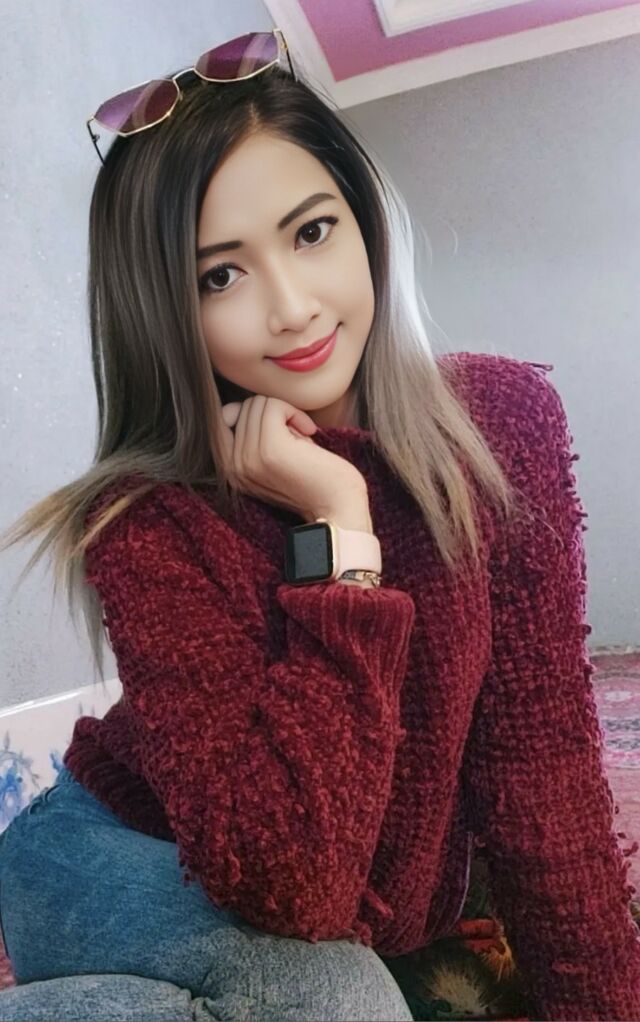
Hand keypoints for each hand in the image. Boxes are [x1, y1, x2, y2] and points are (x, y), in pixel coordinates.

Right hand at [220, 395, 367, 521]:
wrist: (337, 509)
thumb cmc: (313, 479)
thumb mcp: (273, 455)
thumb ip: (252, 434)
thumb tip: (233, 407)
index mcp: (229, 469)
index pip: (224, 417)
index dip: (254, 414)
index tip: (281, 431)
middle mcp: (232, 466)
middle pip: (245, 407)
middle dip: (275, 414)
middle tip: (297, 437)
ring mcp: (249, 458)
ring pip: (258, 404)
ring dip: (286, 413)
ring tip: (302, 438)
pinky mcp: (269, 449)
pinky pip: (273, 406)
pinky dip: (295, 412)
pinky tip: (309, 432)